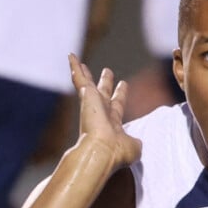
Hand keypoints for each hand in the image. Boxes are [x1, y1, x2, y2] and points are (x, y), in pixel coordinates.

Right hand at [69, 54, 141, 168]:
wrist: (103, 151)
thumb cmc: (118, 152)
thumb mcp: (133, 146)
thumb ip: (135, 141)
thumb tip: (136, 142)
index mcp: (113, 124)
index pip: (117, 105)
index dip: (120, 95)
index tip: (124, 84)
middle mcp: (101, 113)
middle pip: (103, 93)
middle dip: (105, 83)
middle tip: (107, 71)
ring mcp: (92, 105)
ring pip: (87, 84)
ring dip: (84, 73)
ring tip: (80, 62)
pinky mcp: (86, 96)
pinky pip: (79, 78)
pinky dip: (74, 67)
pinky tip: (71, 55)